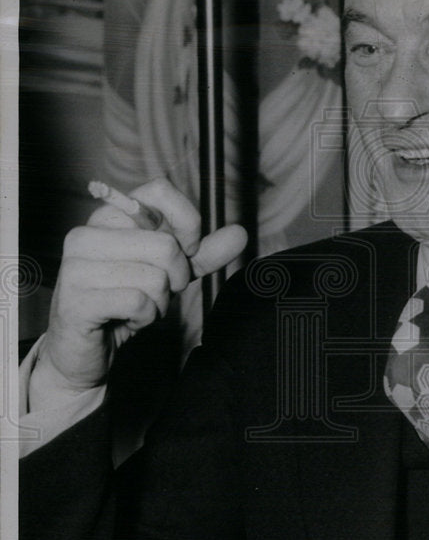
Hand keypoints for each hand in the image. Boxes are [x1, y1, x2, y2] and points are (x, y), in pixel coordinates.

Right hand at [30, 178, 247, 402]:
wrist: (86, 349)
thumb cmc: (125, 302)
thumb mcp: (170, 273)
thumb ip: (203, 252)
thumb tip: (240, 233)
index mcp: (108, 218)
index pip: (159, 190)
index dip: (187, 222)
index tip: (187, 249)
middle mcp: (87, 234)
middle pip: (166, 245)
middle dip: (176, 277)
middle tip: (158, 291)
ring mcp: (77, 267)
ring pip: (156, 277)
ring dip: (159, 302)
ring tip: (137, 306)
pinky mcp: (77, 300)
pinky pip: (139, 302)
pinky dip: (146, 317)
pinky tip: (127, 319)